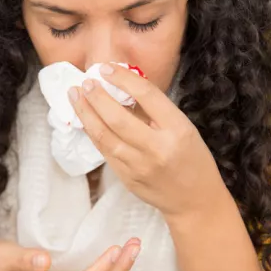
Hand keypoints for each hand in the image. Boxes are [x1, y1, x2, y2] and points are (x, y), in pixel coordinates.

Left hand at [68, 63, 225, 217]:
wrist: (194, 201)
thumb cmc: (193, 159)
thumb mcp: (184, 129)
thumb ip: (156, 111)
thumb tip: (123, 87)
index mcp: (177, 129)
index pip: (146, 96)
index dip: (123, 78)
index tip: (106, 68)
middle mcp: (157, 148)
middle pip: (118, 118)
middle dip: (97, 97)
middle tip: (86, 81)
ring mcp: (139, 166)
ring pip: (104, 136)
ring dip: (86, 113)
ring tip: (75, 95)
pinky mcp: (127, 178)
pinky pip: (104, 151)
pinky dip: (92, 132)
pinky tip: (85, 118)